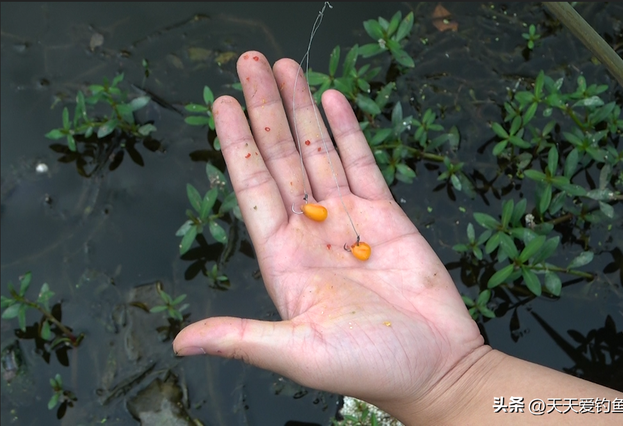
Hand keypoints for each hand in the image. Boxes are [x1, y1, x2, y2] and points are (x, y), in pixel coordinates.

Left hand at [173, 51, 484, 419]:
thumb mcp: (301, 354)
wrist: (436, 368)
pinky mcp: (385, 215)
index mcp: (283, 258)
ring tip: (287, 68)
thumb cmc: (369, 369)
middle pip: (281, 157)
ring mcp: (347, 220)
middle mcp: (309, 232)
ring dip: (301, 109)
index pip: (252, 186)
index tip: (224, 102)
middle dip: (266, 109)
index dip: (237, 143)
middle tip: (252, 62)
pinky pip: (361, 163)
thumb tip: (180, 342)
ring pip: (318, 151)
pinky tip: (332, 99)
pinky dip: (346, 130)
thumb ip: (243, 336)